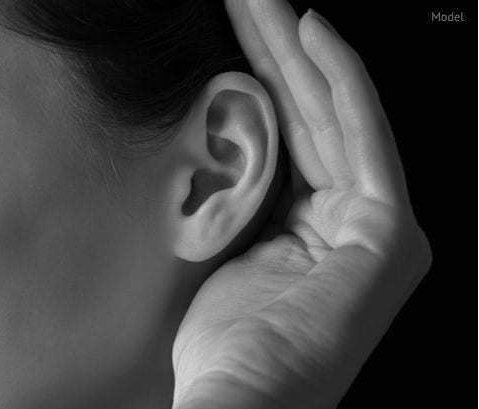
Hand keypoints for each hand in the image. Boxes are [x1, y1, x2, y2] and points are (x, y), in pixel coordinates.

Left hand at [172, 1, 431, 407]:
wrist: (246, 401)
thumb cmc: (229, 341)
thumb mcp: (231, 248)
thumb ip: (247, 193)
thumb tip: (233, 138)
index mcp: (316, 229)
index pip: (290, 136)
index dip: (265, 80)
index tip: (238, 34)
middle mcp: (353, 222)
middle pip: (312, 120)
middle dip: (279, 54)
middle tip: (250, 0)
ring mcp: (377, 224)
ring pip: (335, 117)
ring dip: (301, 53)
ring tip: (268, 1)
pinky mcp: (388, 229)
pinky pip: (359, 135)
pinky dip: (341, 78)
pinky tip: (313, 31)